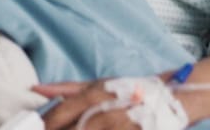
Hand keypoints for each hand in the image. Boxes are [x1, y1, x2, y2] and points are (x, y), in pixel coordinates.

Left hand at [33, 79, 174, 129]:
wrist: (174, 98)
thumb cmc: (132, 91)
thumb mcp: (100, 85)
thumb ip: (67, 89)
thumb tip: (35, 89)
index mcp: (96, 94)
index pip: (62, 113)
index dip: (47, 125)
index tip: (37, 129)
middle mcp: (109, 111)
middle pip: (77, 129)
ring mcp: (125, 126)